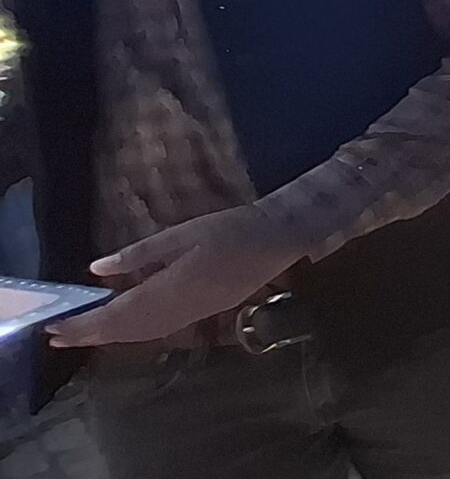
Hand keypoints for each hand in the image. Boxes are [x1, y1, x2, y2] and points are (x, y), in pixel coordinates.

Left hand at [51, 206, 302, 347]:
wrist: (277, 239)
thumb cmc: (230, 229)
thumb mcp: (182, 233)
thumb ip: (140, 254)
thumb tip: (96, 269)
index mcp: (173, 287)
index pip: (120, 313)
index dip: (87, 324)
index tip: (57, 327)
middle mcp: (181, 308)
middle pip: (128, 330)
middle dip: (91, 335)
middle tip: (57, 338)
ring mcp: (194, 315)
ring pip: (143, 334)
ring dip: (109, 337)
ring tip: (80, 336)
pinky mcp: (203, 313)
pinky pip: (159, 330)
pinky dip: (133, 333)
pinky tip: (121, 328)